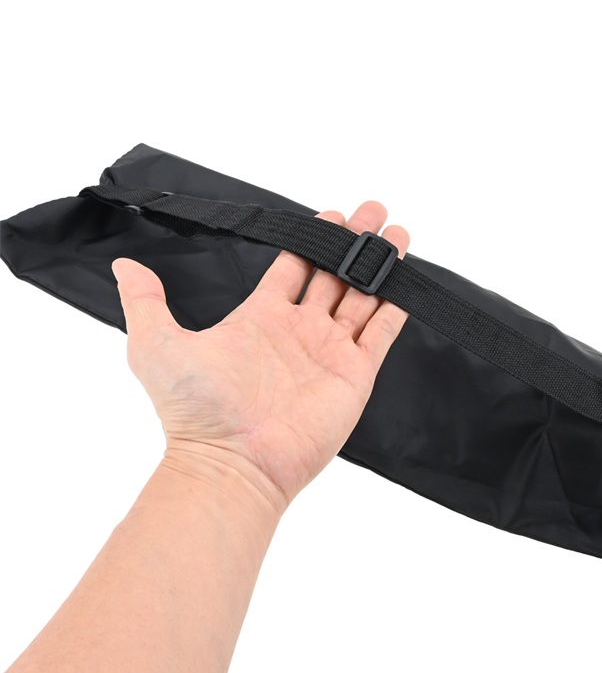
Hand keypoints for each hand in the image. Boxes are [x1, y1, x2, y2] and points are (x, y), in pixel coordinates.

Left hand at [112, 201, 409, 511]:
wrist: (233, 463)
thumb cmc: (195, 411)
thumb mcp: (156, 346)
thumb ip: (146, 302)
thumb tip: (124, 266)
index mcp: (261, 318)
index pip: (294, 268)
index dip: (311, 240)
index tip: (330, 215)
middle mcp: (299, 331)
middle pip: (334, 275)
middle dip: (353, 242)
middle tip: (372, 209)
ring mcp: (330, 352)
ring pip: (363, 297)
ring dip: (380, 265)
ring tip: (398, 232)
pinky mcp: (355, 375)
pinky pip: (381, 333)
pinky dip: (395, 305)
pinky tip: (406, 280)